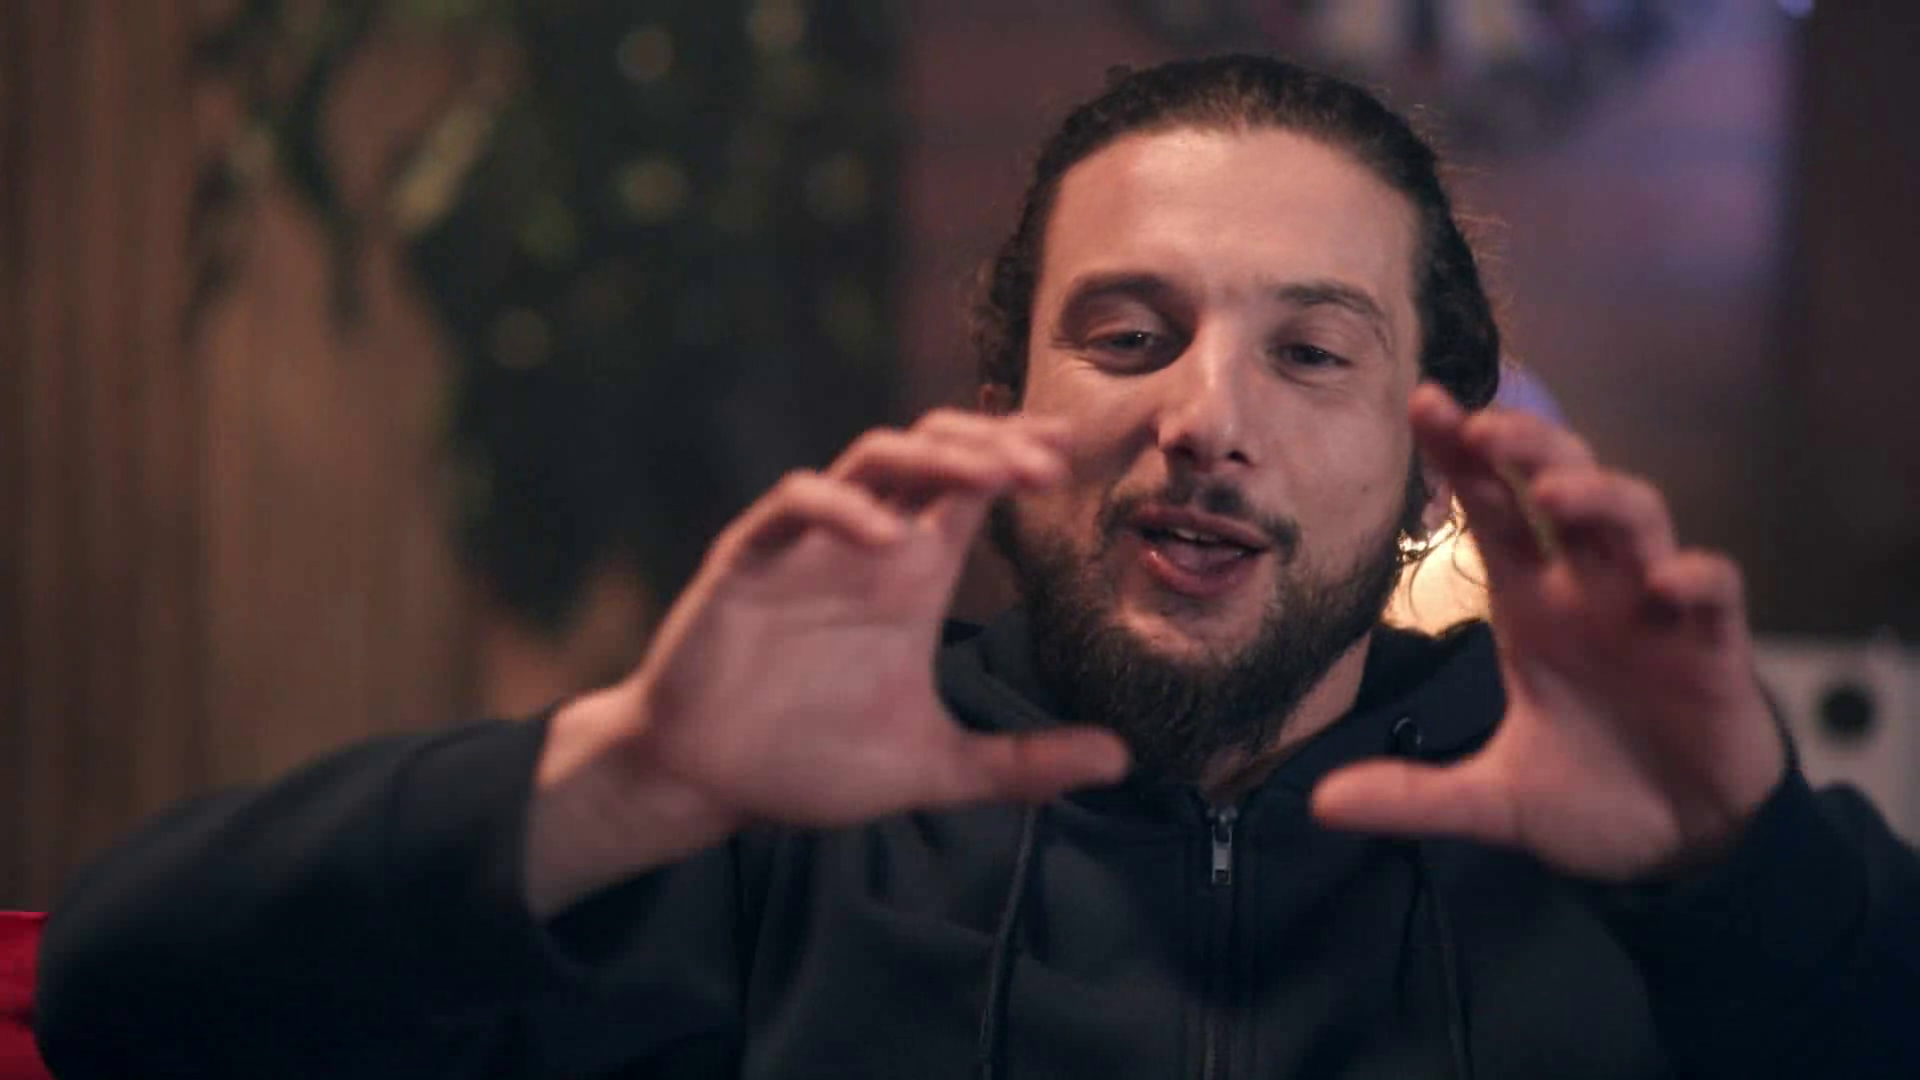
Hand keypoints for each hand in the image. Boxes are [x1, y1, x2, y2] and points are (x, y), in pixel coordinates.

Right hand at [527, 411, 1129, 913]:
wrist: (710, 784)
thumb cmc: (812, 761)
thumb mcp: (934, 765)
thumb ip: (1021, 763)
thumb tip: (1122, 758)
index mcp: (913, 574)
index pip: (978, 486)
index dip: (1024, 453)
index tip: (1082, 449)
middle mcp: (867, 545)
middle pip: (935, 451)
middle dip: (992, 442)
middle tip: (1050, 463)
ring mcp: (808, 547)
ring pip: (872, 458)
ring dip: (933, 456)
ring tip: (990, 475)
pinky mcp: (749, 561)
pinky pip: (794, 504)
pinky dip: (841, 509)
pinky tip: (889, 541)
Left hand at [1311, 384, 1786, 882]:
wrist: (1686, 845)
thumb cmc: (1595, 796)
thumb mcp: (1493, 802)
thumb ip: (1413, 797)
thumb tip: (1320, 806)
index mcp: (1534, 605)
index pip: (1493, 510)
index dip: (1462, 456)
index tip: (1422, 402)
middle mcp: (1590, 590)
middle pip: (1565, 484)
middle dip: (1530, 448)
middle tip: (1485, 428)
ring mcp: (1654, 611)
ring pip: (1638, 517)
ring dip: (1601, 496)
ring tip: (1557, 494)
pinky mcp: (1714, 649)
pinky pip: (1714, 592)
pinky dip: (1694, 578)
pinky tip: (1665, 584)